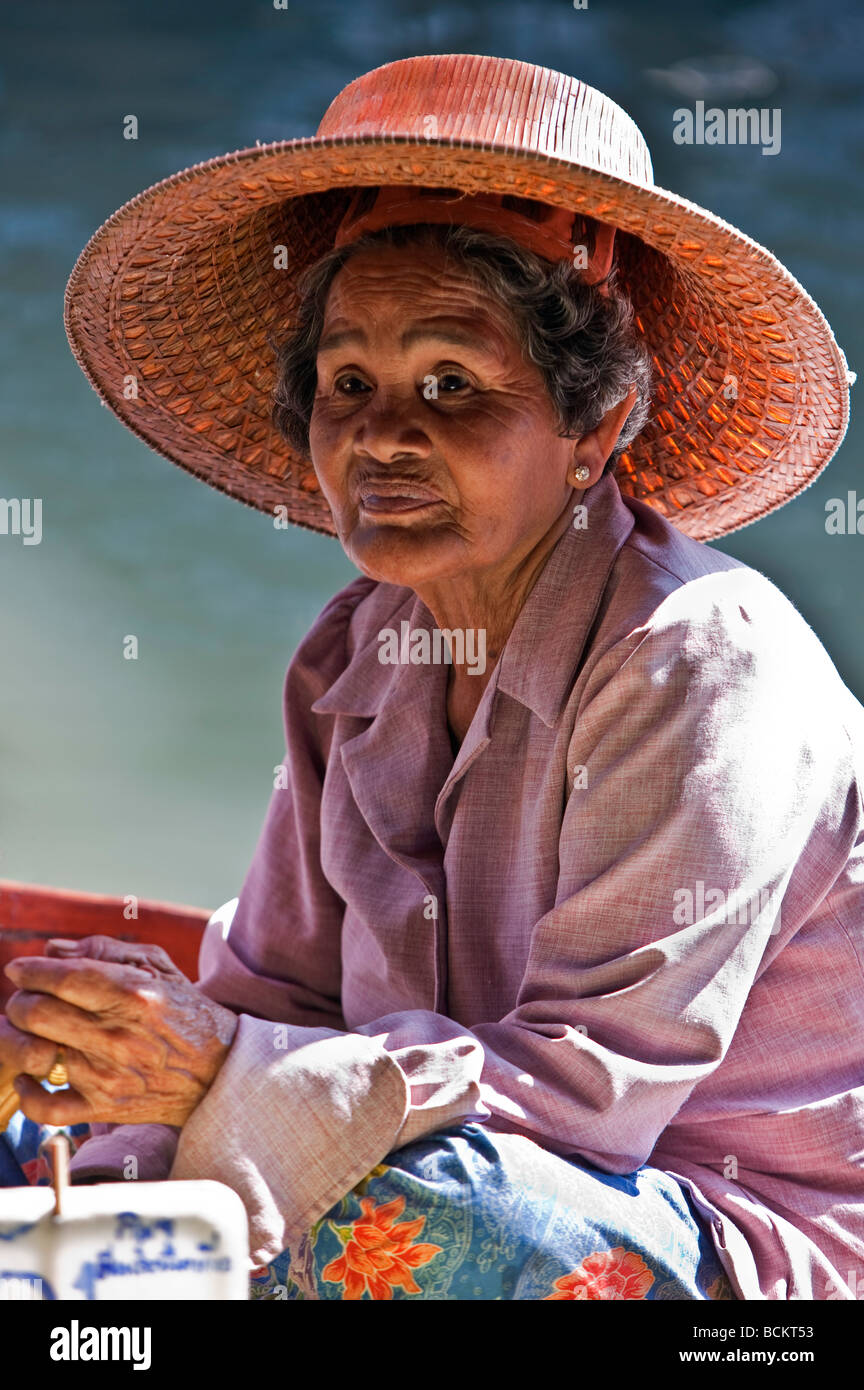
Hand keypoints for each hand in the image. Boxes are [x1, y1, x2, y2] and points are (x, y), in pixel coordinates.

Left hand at [1, 935, 237, 1127]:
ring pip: (35, 1052)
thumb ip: (104, 950)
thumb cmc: (185, 1011)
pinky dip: (28, 1090)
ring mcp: (108, 1075)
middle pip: (38, 1012)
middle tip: (26, 998)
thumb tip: (53, 950)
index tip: (19, 969)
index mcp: (134, 994)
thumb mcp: (158, 966)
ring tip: (31, 1030)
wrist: (218, 1071)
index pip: (64, 977)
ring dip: (22, 1037)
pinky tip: (31, 1074)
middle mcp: (118, 1035)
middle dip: (21, 1000)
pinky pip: (46, 1106)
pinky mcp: (104, 1107)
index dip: (31, 970)